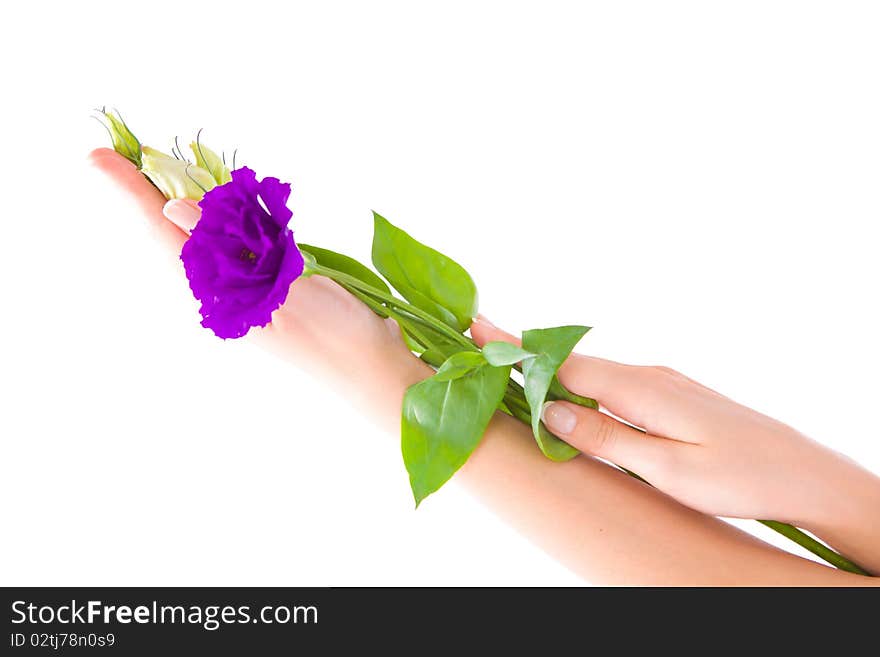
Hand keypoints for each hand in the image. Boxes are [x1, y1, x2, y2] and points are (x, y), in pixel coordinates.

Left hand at [89, 148, 427, 427]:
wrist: (371, 370)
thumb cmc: (334, 337)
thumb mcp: (283, 289)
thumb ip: (230, 247)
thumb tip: (175, 208)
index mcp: (220, 292)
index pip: (164, 232)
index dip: (132, 192)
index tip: (98, 156)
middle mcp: (225, 288)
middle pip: (173, 231)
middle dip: (145, 191)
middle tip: (115, 154)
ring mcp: (248, 286)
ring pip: (203, 236)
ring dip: (182, 202)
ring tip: (156, 170)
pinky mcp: (273, 283)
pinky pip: (236, 243)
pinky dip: (224, 217)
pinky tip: (222, 204)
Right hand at [471, 317, 879, 536]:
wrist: (805, 473)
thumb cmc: (741, 477)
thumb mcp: (667, 469)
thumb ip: (604, 437)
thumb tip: (548, 410)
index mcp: (641, 389)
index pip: (562, 362)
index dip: (516, 346)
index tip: (476, 324)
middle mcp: (648, 376)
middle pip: (572, 363)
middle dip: (526, 357)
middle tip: (483, 350)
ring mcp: (663, 383)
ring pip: (593, 375)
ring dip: (553, 377)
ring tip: (517, 382)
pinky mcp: (673, 395)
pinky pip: (614, 386)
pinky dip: (583, 389)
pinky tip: (573, 404)